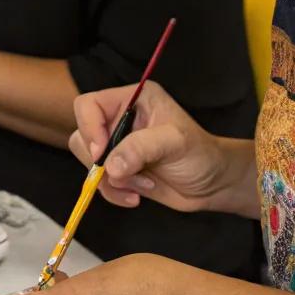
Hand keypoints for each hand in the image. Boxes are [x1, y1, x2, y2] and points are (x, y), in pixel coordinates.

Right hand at [71, 81, 239, 213]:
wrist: (212, 184)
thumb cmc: (200, 154)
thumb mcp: (175, 143)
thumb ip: (141, 149)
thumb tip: (109, 167)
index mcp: (132, 99)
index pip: (88, 105)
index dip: (89, 128)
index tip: (102, 153)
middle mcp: (119, 119)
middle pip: (82, 136)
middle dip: (104, 162)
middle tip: (128, 173)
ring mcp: (117, 146)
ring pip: (88, 163)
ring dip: (112, 181)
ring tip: (143, 185)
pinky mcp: (118, 170)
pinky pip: (98, 183)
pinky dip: (114, 193)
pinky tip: (138, 196)